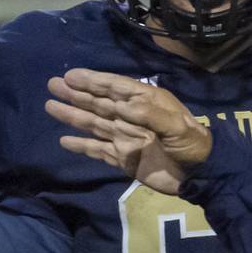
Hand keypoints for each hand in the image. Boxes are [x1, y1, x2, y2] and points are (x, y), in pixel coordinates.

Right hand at [45, 69, 211, 195]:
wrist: (200, 177)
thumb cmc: (193, 145)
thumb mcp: (177, 126)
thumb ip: (149, 114)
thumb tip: (121, 107)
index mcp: (145, 103)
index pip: (115, 88)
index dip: (93, 81)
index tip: (72, 75)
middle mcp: (130, 117)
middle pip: (99, 102)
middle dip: (76, 93)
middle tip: (53, 84)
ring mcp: (124, 138)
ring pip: (93, 124)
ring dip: (73, 115)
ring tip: (51, 106)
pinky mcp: (122, 158)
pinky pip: (97, 150)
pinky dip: (81, 146)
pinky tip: (64, 141)